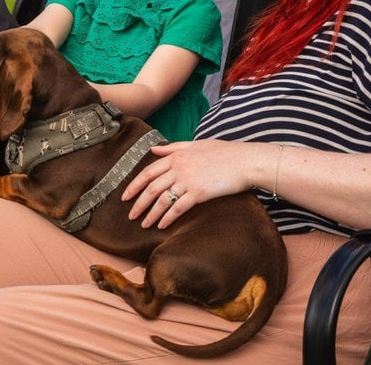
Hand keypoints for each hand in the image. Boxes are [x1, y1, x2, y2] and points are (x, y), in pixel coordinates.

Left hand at [121, 140, 252, 228]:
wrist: (245, 161)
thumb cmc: (224, 153)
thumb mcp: (196, 144)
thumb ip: (173, 147)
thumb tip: (153, 150)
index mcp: (175, 156)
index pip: (147, 172)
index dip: (134, 185)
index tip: (125, 196)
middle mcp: (178, 168)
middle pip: (151, 188)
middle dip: (138, 204)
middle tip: (131, 216)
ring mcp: (187, 181)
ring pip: (162, 200)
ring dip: (151, 214)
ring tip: (144, 225)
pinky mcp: (199, 193)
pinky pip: (178, 208)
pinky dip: (168, 218)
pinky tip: (161, 226)